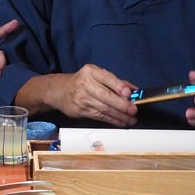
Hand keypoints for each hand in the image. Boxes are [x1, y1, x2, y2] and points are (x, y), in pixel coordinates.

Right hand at [17, 64, 137, 126]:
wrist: (59, 91)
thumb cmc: (82, 82)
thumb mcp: (96, 75)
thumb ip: (115, 81)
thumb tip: (134, 90)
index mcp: (90, 72)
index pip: (106, 78)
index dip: (118, 86)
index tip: (129, 93)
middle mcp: (85, 84)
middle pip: (106, 96)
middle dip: (122, 105)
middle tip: (133, 110)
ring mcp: (81, 99)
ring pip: (104, 109)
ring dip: (120, 116)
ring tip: (131, 119)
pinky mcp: (80, 111)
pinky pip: (99, 117)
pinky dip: (112, 120)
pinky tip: (121, 122)